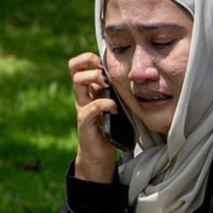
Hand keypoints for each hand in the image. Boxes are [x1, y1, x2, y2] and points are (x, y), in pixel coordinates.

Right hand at [68, 51, 119, 182]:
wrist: (100, 153)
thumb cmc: (110, 126)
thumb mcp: (114, 103)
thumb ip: (117, 91)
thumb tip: (138, 75)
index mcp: (88, 89)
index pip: (78, 64)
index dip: (89, 58)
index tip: (104, 63)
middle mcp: (82, 95)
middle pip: (74, 68)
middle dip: (91, 64)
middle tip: (105, 74)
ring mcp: (82, 107)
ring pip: (78, 82)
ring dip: (95, 79)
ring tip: (108, 86)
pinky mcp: (84, 121)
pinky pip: (91, 107)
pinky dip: (105, 104)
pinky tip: (115, 109)